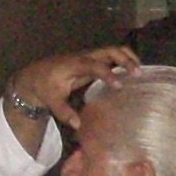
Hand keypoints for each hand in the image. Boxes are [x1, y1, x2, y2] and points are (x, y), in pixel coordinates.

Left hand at [11, 46, 141, 130]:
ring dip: (127, 57)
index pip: (94, 65)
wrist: (35, 76)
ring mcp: (89, 57)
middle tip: (138, 74)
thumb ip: (64, 112)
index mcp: (74, 65)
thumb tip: (77, 124)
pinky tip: (132, 73)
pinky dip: (123, 61)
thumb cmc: (44, 87)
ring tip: (140, 72)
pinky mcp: (92, 61)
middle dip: (125, 59)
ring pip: (112, 50)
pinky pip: (111, 56)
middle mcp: (84, 57)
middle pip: (109, 51)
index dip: (107, 73)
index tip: (119, 84)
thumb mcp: (51, 101)